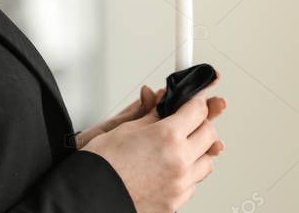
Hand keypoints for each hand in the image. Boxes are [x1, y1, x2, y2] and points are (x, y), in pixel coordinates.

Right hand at [81, 72, 225, 212]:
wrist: (89, 198)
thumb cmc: (101, 166)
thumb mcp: (125, 129)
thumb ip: (150, 115)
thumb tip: (160, 101)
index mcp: (168, 137)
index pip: (197, 110)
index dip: (198, 98)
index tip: (198, 95)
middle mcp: (179, 162)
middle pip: (209, 134)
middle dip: (202, 122)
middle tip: (190, 118)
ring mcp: (179, 185)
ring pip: (206, 162)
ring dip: (199, 150)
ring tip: (182, 145)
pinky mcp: (175, 204)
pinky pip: (193, 184)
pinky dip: (188, 173)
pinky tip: (173, 166)